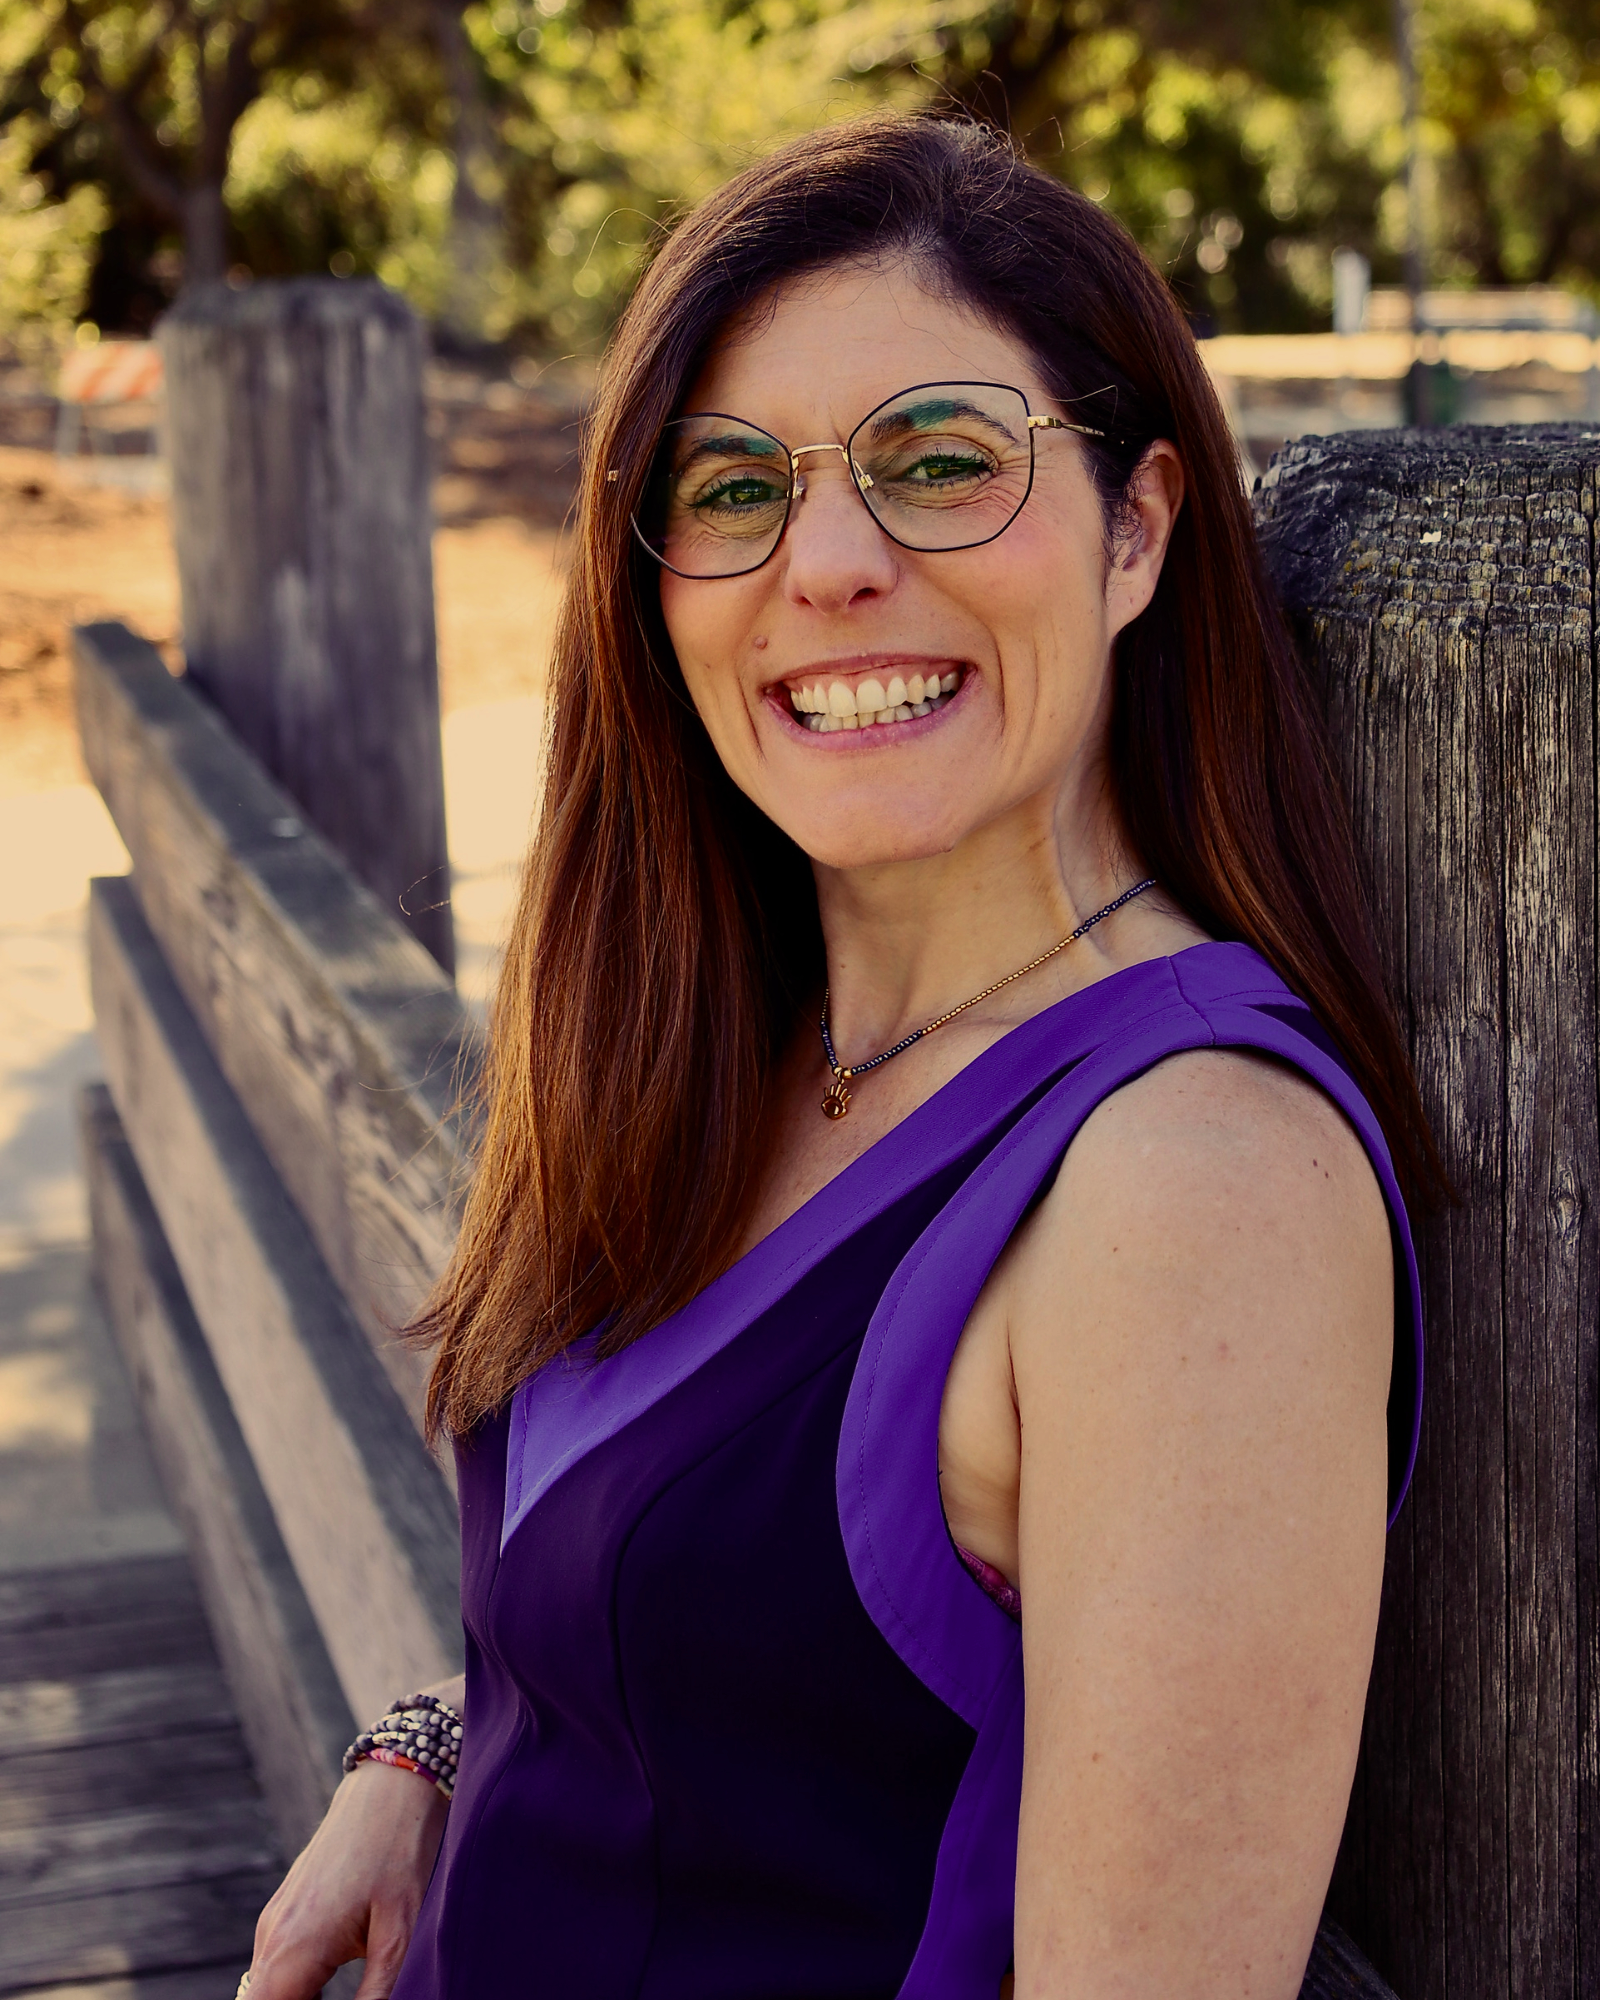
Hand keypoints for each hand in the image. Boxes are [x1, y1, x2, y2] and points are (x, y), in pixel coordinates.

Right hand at [244, 1759, 450, 1998]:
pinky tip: (329, 1991)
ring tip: (340, 1994)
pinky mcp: (285, 1908)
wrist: (392, 1784)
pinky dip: (292, 1987)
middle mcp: (273, 1935)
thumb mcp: (400, 1935)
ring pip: (264, 1989)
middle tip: (341, 1996)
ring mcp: (275, 1918)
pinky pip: (274, 1965)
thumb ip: (376, 1996)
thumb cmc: (401, 1853)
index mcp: (294, 1948)